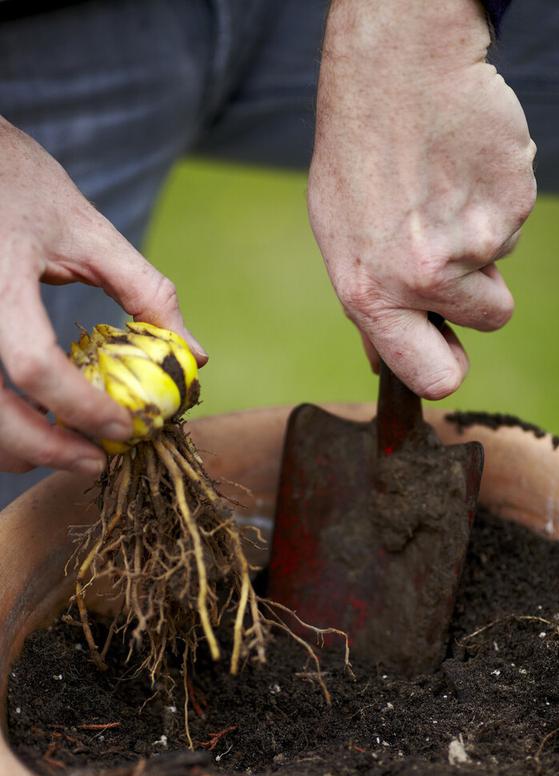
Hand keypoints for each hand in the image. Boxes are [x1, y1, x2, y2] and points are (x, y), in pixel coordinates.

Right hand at [0, 117, 206, 475]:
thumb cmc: (21, 183)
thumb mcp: (88, 230)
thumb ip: (143, 291)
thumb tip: (193, 354)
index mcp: (0, 276)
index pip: (33, 364)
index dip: (80, 407)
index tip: (125, 426)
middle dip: (44, 449)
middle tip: (96, 461)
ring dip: (16, 448)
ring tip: (68, 450)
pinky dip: (2, 424)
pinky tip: (36, 422)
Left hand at [308, 0, 535, 397]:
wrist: (392, 70)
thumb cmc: (358, 156)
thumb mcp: (340, 240)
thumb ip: (368, 306)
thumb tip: (380, 363)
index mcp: (374, 296)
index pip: (434, 377)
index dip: (448, 370)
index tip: (449, 351)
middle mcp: (425, 278)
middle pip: (491, 320)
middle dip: (482, 298)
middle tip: (454, 253)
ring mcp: (475, 239)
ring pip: (503, 260)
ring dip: (483, 235)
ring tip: (443, 189)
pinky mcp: (513, 199)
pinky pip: (516, 216)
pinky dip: (495, 194)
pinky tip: (461, 163)